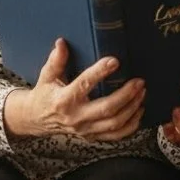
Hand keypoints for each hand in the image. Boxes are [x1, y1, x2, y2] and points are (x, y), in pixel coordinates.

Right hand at [4, 39, 144, 142]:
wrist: (37, 120)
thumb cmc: (45, 94)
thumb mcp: (46, 76)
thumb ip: (55, 60)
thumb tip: (62, 43)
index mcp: (64, 100)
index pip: (84, 85)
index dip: (100, 72)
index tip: (115, 61)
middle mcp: (76, 117)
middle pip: (106, 109)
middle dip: (126, 95)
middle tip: (139, 81)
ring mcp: (85, 129)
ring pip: (114, 123)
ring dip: (132, 108)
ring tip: (142, 93)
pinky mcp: (92, 136)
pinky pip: (116, 136)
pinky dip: (131, 125)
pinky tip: (139, 111)